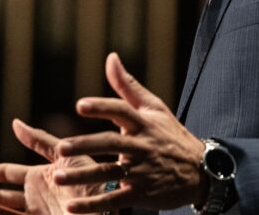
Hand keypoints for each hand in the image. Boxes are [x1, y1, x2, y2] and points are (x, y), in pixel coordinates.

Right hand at [0, 119, 103, 214]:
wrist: (113, 203)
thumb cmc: (96, 176)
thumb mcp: (67, 154)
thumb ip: (40, 141)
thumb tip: (14, 124)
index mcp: (41, 176)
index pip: (6, 173)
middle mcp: (37, 195)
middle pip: (0, 194)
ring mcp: (40, 210)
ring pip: (5, 208)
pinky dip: (0, 214)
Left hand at [51, 52, 206, 212]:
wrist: (201, 171)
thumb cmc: (170, 135)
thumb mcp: (154, 107)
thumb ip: (127, 85)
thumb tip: (110, 57)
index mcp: (143, 122)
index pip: (121, 110)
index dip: (101, 107)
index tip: (80, 106)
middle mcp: (142, 145)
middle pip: (111, 144)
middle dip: (85, 146)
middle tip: (59, 148)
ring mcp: (142, 171)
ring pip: (109, 173)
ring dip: (82, 176)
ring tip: (57, 178)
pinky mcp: (142, 193)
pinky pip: (115, 200)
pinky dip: (94, 205)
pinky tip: (72, 208)